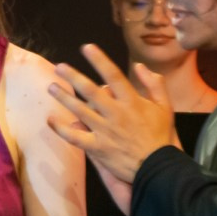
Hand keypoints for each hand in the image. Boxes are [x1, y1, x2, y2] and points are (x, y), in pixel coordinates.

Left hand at [48, 45, 177, 211]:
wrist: (157, 167)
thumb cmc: (160, 136)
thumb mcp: (165, 106)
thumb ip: (154, 84)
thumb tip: (140, 66)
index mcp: (131, 101)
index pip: (113, 75)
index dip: (99, 60)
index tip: (87, 47)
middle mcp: (115, 113)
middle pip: (91, 91)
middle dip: (74, 77)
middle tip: (59, 66)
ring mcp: (105, 131)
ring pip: (79, 111)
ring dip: (64, 98)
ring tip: (51, 87)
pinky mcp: (97, 147)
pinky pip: (75, 137)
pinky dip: (61, 129)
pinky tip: (51, 120)